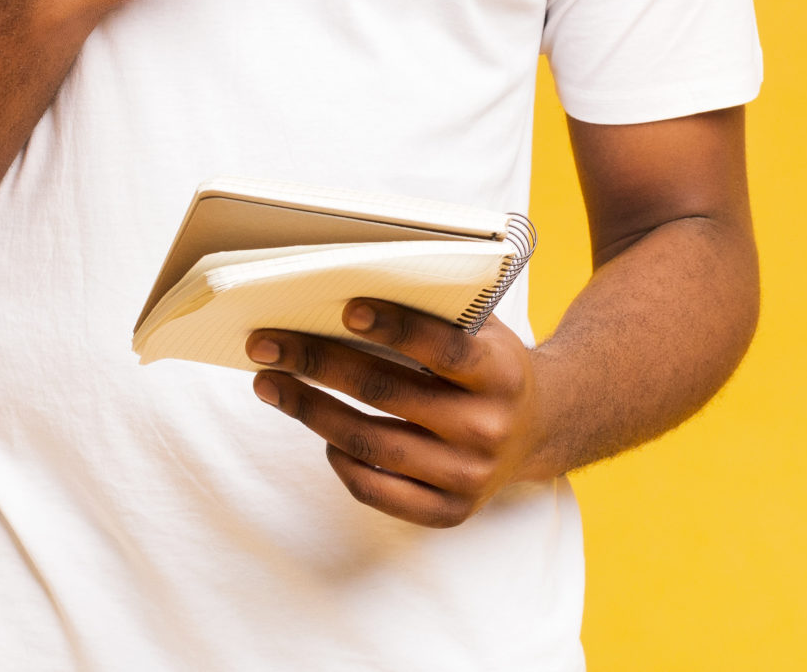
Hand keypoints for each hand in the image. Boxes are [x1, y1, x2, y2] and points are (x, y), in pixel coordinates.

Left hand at [248, 301, 556, 527]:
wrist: (539, 428)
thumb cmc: (490, 366)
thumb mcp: (483, 331)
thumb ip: (438, 314)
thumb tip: (348, 293)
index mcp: (501, 373)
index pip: (444, 348)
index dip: (395, 328)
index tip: (346, 309)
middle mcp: (488, 427)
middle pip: (387, 392)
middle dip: (318, 362)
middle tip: (267, 344)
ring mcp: (468, 475)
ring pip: (369, 443)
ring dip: (309, 410)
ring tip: (271, 384)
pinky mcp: (449, 511)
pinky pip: (375, 490)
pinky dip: (340, 460)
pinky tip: (320, 434)